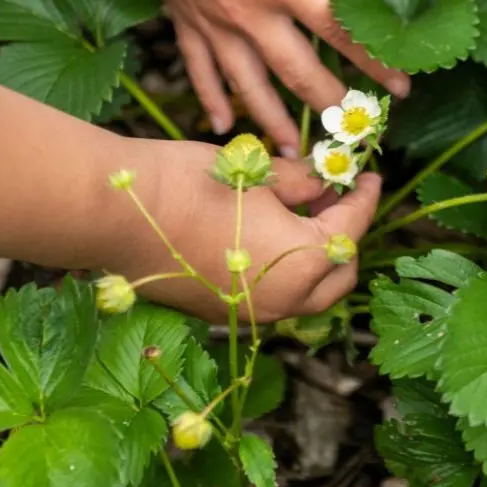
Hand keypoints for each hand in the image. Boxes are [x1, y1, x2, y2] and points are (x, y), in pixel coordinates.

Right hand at [105, 140, 379, 322]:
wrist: (117, 216)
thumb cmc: (188, 185)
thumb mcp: (258, 172)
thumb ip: (301, 182)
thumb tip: (322, 181)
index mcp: (302, 262)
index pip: (352, 228)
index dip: (364, 197)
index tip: (369, 175)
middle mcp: (284, 301)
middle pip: (338, 275)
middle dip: (346, 236)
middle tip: (338, 198)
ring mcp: (251, 313)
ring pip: (307, 295)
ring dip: (316, 259)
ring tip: (305, 214)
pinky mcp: (222, 313)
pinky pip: (272, 298)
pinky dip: (284, 271)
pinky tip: (269, 235)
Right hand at [140, 0, 409, 156]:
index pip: (339, 32)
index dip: (373, 62)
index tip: (400, 87)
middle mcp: (251, 13)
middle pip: (297, 73)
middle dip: (328, 104)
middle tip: (351, 129)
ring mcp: (215, 23)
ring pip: (248, 86)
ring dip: (273, 122)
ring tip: (292, 152)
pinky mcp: (185, 21)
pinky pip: (200, 71)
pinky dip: (211, 101)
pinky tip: (223, 127)